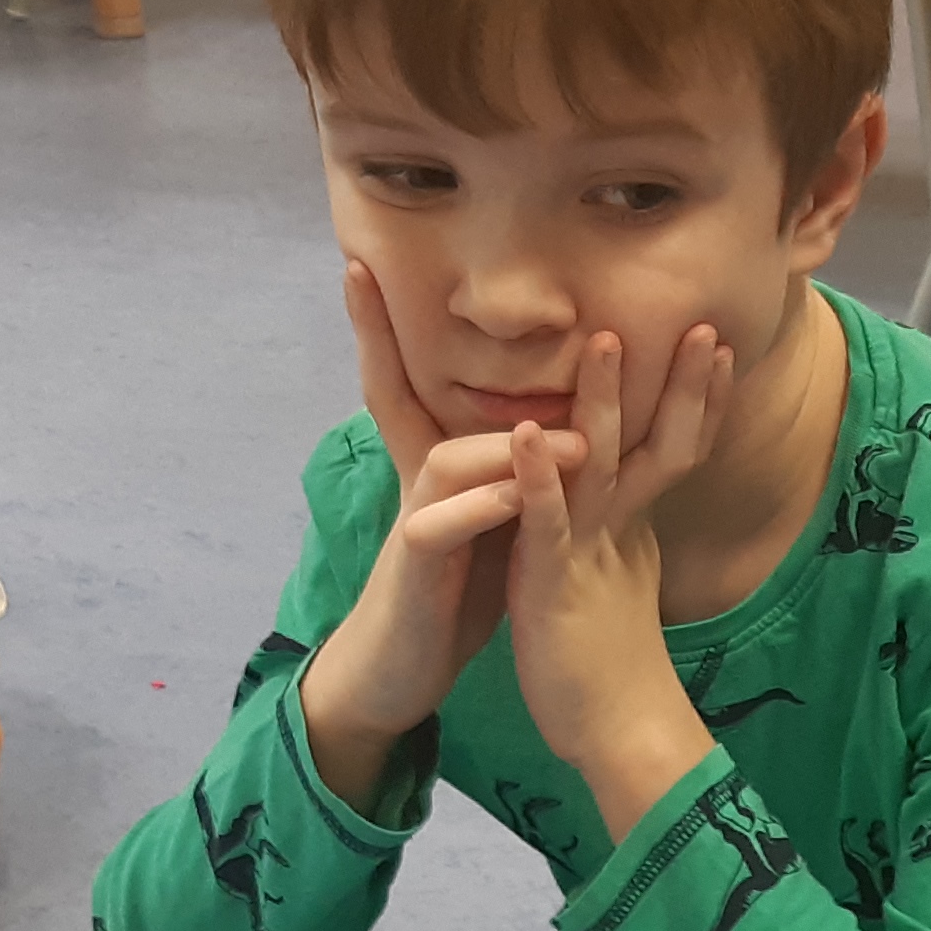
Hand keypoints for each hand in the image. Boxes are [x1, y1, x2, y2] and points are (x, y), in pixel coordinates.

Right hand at [301, 257, 528, 793]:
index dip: (383, 328)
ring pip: (444, 460)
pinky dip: (484, 510)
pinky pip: (441, 529)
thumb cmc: (453, 589)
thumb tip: (557, 418)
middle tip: (382, 281)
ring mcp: (416, 524)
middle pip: (397, 395)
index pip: (406, 381)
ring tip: (574, 437)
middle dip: (384, 340)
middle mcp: (422, 483)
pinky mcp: (418, 572)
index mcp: (442, 467)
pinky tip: (519, 498)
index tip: (356, 262)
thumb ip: (512, 467)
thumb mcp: (490, 516)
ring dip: (505, 444)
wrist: (403, 668)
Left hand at [506, 322, 731, 837]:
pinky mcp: (554, 584)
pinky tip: (522, 432)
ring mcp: (592, 553)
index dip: (700, 397)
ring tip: (604, 342)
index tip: (715, 344)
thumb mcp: (625, 585)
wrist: (618, 734)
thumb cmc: (614, 667)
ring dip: (601, 403)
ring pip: (600, 464)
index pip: (675, 447)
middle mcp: (623, 530)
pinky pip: (546, 522)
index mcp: (636, 527)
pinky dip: (536, 475)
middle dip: (678, 383)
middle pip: (658, 442)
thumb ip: (627, 539)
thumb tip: (637, 513)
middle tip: (697, 323)